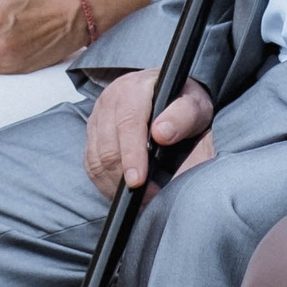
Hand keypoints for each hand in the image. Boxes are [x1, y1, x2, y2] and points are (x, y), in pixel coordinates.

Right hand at [82, 68, 215, 197]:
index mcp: (135, 88)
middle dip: (123, 177)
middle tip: (146, 198)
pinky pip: (91, 165)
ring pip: (96, 159)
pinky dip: (105, 182)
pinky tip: (123, 190)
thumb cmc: (183, 104)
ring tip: (138, 198)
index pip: (128, 123)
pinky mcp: (92, 135)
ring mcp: (97, 117)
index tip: (138, 181)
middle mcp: (111, 100)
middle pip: (108, 146)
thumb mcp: (195, 105)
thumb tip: (161, 134)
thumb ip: (183, 116)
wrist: (170, 98)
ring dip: (114, 183)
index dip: (131, 154)